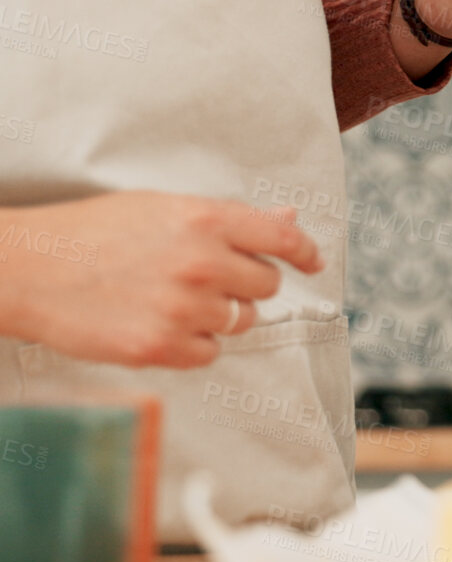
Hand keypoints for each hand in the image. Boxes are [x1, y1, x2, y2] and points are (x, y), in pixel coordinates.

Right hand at [0, 192, 323, 367]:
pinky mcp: (160, 347)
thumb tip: (288, 220)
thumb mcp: (163, 208)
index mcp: (205, 219)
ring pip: (239, 321)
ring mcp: (182, 308)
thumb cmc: (93, 232)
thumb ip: (229, 219)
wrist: (25, 268)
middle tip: (199, 278)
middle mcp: (202, 262)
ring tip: (168, 298)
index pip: (283, 239)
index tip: (312, 263)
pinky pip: (209, 353)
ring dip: (215, 315)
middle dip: (242, 284)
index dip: (304, 252)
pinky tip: (157, 323)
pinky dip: (192, 345)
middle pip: (265, 286)